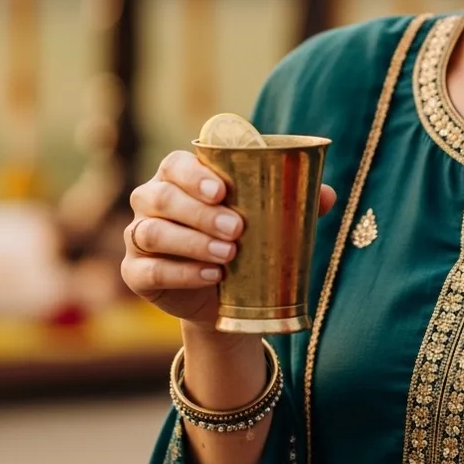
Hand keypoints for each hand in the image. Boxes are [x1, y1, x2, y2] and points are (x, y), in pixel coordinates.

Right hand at [122, 150, 337, 332]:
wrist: (225, 298)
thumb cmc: (245, 243)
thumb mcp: (269, 222)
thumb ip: (295, 204)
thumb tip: (327, 195)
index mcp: (179, 178)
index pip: (175, 165)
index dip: (193, 175)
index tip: (221, 190)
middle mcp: (151, 201)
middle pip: (160, 196)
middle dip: (198, 212)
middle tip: (237, 229)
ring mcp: (138, 236)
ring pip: (151, 231)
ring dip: (190, 242)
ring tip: (227, 255)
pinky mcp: (136, 272)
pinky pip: (147, 269)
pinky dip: (180, 272)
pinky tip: (210, 276)